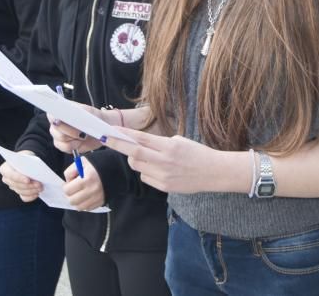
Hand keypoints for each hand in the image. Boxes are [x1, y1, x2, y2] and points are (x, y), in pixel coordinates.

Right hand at [0, 153, 43, 201]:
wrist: (27, 162)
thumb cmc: (25, 158)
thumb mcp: (26, 156)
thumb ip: (27, 163)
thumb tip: (35, 170)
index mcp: (5, 169)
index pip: (11, 175)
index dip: (19, 178)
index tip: (28, 180)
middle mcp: (6, 179)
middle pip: (17, 185)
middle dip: (29, 185)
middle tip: (39, 184)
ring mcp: (12, 187)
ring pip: (21, 191)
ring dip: (32, 190)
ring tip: (40, 187)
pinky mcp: (19, 192)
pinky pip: (24, 197)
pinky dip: (31, 196)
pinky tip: (37, 193)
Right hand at [48, 102, 107, 152]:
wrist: (101, 130)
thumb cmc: (94, 118)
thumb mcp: (89, 112)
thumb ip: (78, 112)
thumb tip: (71, 116)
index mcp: (60, 110)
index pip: (51, 113)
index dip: (54, 117)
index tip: (60, 120)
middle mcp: (56, 122)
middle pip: (55, 128)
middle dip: (70, 130)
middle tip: (82, 130)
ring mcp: (58, 134)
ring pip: (60, 138)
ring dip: (74, 137)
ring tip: (83, 135)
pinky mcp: (63, 145)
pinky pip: (64, 147)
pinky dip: (74, 145)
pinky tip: (79, 141)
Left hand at [62, 158, 104, 210]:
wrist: (116, 167)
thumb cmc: (97, 163)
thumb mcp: (82, 162)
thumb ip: (70, 171)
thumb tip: (67, 182)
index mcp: (86, 179)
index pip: (68, 190)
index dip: (66, 186)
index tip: (69, 183)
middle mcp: (92, 190)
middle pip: (72, 201)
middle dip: (70, 195)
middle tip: (73, 189)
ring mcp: (97, 197)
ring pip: (79, 207)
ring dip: (77, 201)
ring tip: (79, 192)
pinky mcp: (102, 202)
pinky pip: (88, 208)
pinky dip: (85, 204)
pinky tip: (86, 195)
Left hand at [104, 128, 222, 193]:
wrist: (213, 172)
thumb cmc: (196, 153)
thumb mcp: (179, 141)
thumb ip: (159, 143)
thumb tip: (139, 143)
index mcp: (169, 146)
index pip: (141, 139)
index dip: (124, 135)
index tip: (111, 131)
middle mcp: (164, 161)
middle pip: (134, 154)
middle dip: (118, 145)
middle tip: (106, 139)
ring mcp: (164, 175)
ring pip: (138, 167)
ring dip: (135, 160)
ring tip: (145, 156)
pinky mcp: (165, 187)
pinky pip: (146, 178)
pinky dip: (146, 172)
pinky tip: (157, 169)